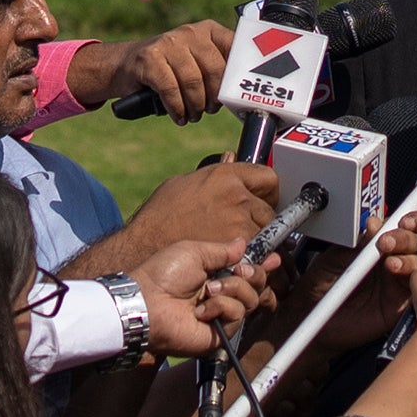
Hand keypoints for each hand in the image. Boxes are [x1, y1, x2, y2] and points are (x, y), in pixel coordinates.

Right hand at [84, 158, 285, 275]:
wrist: (146, 247)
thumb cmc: (159, 217)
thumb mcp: (183, 183)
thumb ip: (214, 174)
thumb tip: (230, 160)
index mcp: (225, 176)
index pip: (268, 177)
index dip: (267, 190)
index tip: (264, 198)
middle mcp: (237, 196)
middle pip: (270, 206)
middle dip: (263, 216)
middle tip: (248, 224)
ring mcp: (240, 223)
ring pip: (267, 232)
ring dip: (258, 237)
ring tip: (237, 242)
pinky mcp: (238, 249)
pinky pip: (257, 252)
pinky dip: (251, 255)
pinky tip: (234, 256)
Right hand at [112, 18, 242, 118]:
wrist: (125, 66)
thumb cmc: (171, 70)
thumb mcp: (197, 63)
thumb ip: (219, 71)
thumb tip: (241, 94)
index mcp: (208, 30)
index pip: (234, 49)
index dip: (239, 74)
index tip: (239, 94)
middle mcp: (190, 32)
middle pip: (215, 69)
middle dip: (215, 97)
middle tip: (210, 110)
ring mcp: (168, 43)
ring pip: (193, 81)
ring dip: (195, 106)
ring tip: (193, 115)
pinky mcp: (149, 58)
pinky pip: (171, 89)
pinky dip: (177, 108)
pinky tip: (178, 115)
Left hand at [127, 222, 269, 361]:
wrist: (148, 303)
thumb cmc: (163, 275)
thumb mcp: (194, 252)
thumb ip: (222, 251)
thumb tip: (242, 244)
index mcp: (214, 274)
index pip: (246, 271)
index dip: (262, 265)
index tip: (274, 258)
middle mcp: (220, 295)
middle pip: (256, 285)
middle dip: (253, 274)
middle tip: (238, 270)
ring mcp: (220, 315)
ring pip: (250, 299)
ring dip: (232, 289)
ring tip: (209, 290)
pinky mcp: (219, 333)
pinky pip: (237, 315)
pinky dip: (220, 307)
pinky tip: (201, 310)